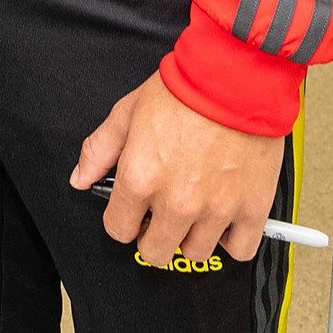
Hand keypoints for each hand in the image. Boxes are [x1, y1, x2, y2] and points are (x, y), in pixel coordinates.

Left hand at [73, 72, 286, 265]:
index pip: (118, 230)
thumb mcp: (126, 113)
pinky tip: (224, 219)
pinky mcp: (252, 208)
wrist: (235, 79)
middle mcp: (176, 202)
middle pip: (155, 252)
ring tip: (194, 211)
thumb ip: (99, 151)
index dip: (122, 221)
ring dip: (191, 236)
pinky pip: (240, 250)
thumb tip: (80, 179)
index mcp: (139, 180)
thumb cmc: (182, 91)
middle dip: (153, 236)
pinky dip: (232, 239)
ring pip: (195, 253)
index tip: (131, 212)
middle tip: (160, 216)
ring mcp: (216, 210)